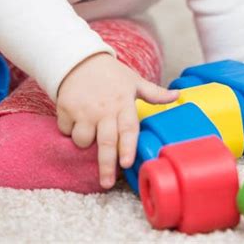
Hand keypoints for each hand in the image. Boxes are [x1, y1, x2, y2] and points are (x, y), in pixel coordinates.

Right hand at [56, 52, 178, 189]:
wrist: (80, 59)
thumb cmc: (111, 74)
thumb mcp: (133, 81)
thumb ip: (154, 93)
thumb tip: (177, 96)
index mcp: (123, 103)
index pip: (127, 128)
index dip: (128, 147)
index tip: (127, 163)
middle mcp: (103, 109)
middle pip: (106, 142)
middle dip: (106, 165)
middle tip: (106, 183)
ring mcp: (83, 110)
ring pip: (83, 140)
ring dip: (85, 141)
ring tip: (89, 128)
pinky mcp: (66, 109)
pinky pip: (67, 130)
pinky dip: (69, 129)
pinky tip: (75, 116)